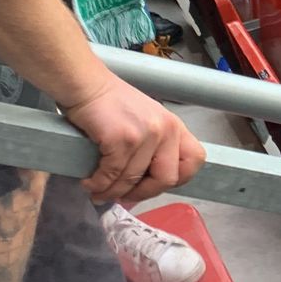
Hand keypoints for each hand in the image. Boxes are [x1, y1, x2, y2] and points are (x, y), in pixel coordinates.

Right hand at [62, 72, 205, 203]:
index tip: (154, 184)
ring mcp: (145, 134)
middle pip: (166, 179)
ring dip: (112, 192)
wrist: (86, 84)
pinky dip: (98, 184)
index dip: (177, 179)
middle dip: (142, 194)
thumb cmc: (111, 104)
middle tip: (122, 196)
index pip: (194, 161)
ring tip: (98, 192)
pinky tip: (89, 182)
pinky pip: (111, 175)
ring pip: (132, 180)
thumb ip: (154, 147)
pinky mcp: (121, 139)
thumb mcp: (146, 121)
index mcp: (174, 126)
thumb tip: (144, 186)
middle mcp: (165, 130)